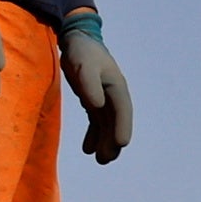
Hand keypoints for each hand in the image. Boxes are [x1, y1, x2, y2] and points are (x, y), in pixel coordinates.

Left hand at [61, 20, 134, 165]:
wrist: (77, 42)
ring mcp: (105, 98)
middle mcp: (114, 94)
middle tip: (106, 160)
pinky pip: (97, 121)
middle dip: (112, 141)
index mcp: (116, 86)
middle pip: (116, 122)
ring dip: (105, 142)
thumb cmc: (81, 53)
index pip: (122, 110)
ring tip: (100, 160)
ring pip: (107, 124)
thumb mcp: (83, 67)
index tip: (122, 144)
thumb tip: (97, 106)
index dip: (123, 127)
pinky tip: (88, 149)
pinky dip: (94, 135)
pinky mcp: (94, 100)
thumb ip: (89, 85)